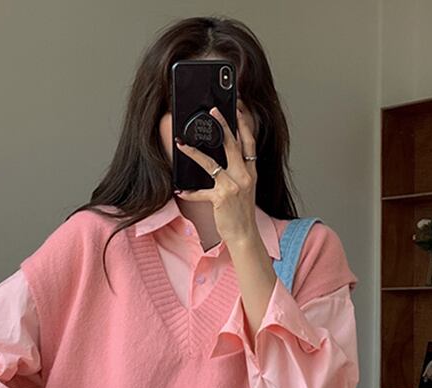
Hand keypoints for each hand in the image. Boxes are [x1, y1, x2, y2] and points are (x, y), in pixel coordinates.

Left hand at [173, 97, 258, 246]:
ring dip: (194, 153)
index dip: (244, 123)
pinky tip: (179, 191)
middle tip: (213, 112)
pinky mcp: (221, 198)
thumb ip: (239, 172)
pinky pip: (201, 192)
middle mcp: (244, 176)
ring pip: (211, 163)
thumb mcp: (245, 188)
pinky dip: (189, 192)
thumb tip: (223, 158)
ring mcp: (233, 186)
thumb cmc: (241, 212)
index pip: (250, 141)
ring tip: (182, 143)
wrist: (245, 235)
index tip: (238, 108)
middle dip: (223, 125)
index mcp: (251, 171)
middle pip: (233, 144)